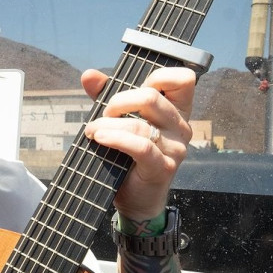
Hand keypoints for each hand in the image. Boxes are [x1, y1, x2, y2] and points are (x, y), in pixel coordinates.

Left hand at [81, 66, 194, 219]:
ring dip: (108, 125)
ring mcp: (175, 148)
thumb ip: (105, 96)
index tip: (132, 86)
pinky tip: (99, 138)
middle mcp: (181, 126)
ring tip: (92, 131)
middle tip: (103, 114)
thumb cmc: (127, 155)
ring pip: (140, 124)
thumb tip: (89, 75)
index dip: (157, 76)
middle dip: (118, 101)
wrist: (135, 197)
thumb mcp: (117, 119)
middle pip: (151, 97)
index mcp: (175, 110)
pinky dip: (116, 139)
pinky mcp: (163, 167)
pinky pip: (140, 147)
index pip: (183, 79)